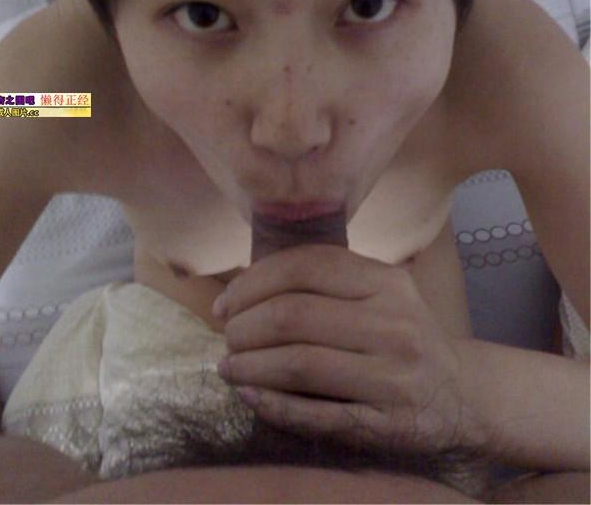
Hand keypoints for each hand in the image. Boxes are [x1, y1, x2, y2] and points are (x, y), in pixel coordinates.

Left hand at [214, 245, 487, 455]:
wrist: (462, 394)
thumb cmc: (404, 336)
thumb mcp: (380, 294)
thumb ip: (326, 283)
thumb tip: (244, 286)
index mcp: (386, 282)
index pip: (306, 266)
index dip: (254, 281)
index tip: (227, 303)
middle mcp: (394, 323)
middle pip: (295, 315)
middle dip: (245, 326)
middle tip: (227, 338)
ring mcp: (394, 376)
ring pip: (299, 364)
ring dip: (250, 366)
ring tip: (229, 367)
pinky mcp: (388, 424)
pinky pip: (316, 414)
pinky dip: (272, 405)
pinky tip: (249, 396)